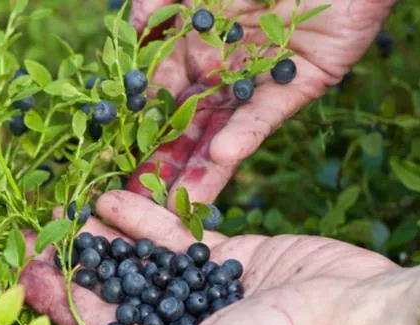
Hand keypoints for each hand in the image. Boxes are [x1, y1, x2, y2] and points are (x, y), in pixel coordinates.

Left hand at [21, 191, 419, 324]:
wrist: (359, 312)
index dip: (61, 312)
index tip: (27, 277)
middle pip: (116, 300)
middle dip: (76, 272)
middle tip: (39, 238)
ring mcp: (205, 296)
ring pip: (142, 265)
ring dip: (105, 241)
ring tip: (69, 213)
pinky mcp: (230, 261)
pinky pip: (179, 238)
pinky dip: (147, 219)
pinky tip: (113, 199)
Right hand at [125, 0, 396, 206]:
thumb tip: (134, 28)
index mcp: (197, 44)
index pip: (162, 91)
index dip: (142, 120)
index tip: (122, 152)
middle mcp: (225, 69)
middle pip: (188, 122)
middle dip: (164, 159)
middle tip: (139, 197)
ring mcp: (259, 81)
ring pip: (223, 130)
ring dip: (200, 166)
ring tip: (178, 202)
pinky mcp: (297, 86)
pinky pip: (266, 115)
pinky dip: (245, 134)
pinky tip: (222, 155)